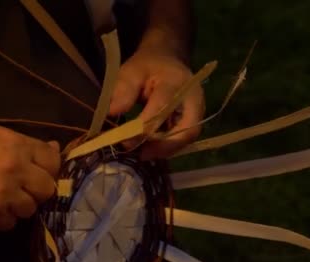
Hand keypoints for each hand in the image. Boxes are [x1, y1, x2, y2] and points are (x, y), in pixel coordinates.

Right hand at [0, 122, 59, 229]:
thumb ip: (23, 144)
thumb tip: (54, 148)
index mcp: (17, 145)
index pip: (53, 161)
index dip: (49, 168)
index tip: (40, 172)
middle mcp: (16, 169)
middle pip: (47, 189)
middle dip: (37, 191)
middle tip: (21, 189)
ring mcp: (4, 194)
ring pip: (30, 209)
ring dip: (19, 206)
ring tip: (0, 198)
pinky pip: (10, 224)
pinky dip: (1, 219)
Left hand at [109, 45, 204, 159]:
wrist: (167, 60)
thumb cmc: (148, 66)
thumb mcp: (131, 70)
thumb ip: (124, 89)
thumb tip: (113, 112)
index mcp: (176, 81)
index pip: (163, 108)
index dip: (145, 127)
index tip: (125, 140)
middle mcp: (193, 98)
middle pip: (187, 129)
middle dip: (164, 145)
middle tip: (141, 154)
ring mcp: (197, 110)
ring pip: (187, 137)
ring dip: (165, 149)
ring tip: (143, 153)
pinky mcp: (194, 120)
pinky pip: (184, 139)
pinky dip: (167, 147)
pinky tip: (150, 149)